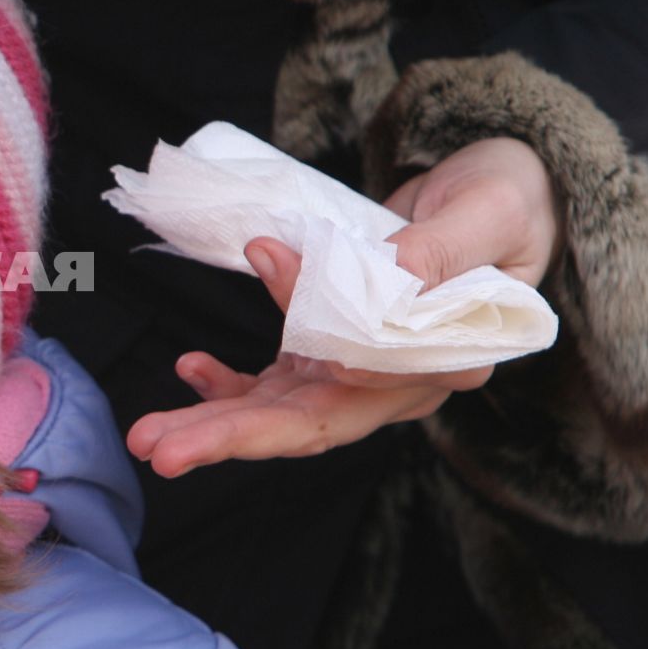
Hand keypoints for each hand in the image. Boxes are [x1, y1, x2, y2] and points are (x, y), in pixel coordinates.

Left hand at [128, 137, 561, 475]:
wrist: (487, 198)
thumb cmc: (502, 203)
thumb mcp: (487, 211)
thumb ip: (441, 248)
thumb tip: (385, 276)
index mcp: (446, 360)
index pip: (373, 379)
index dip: (323, 365)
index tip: (280, 307)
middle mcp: (395, 383)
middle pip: (309, 424)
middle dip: (231, 438)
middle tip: (160, 450)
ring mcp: (351, 373)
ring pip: (275, 414)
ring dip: (208, 424)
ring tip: (146, 436)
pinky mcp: (320, 356)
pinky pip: (265, 386)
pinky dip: (221, 382)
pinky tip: (188, 368)